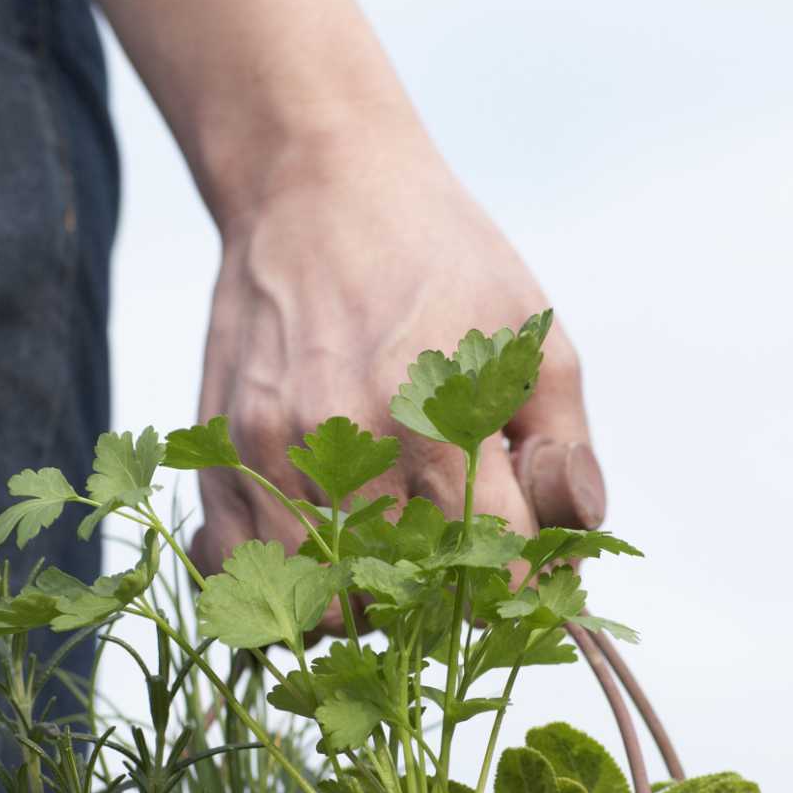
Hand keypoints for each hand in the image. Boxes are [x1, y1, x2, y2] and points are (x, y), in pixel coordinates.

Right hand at [191, 126, 604, 572]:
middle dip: (442, 603)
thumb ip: (564, 452)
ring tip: (390, 561)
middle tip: (456, 563)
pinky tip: (321, 553)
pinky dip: (283, 587)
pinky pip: (236, 572)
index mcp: (436, 418)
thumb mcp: (534, 337)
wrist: (313, 184)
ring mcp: (270, 455)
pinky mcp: (217, 454)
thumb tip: (575, 544)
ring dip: (361, 606)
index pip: (494, 570)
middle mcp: (345, 445)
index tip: (521, 564)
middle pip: (404, 604)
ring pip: (318, 608)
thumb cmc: (439, 260)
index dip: (520, 584)